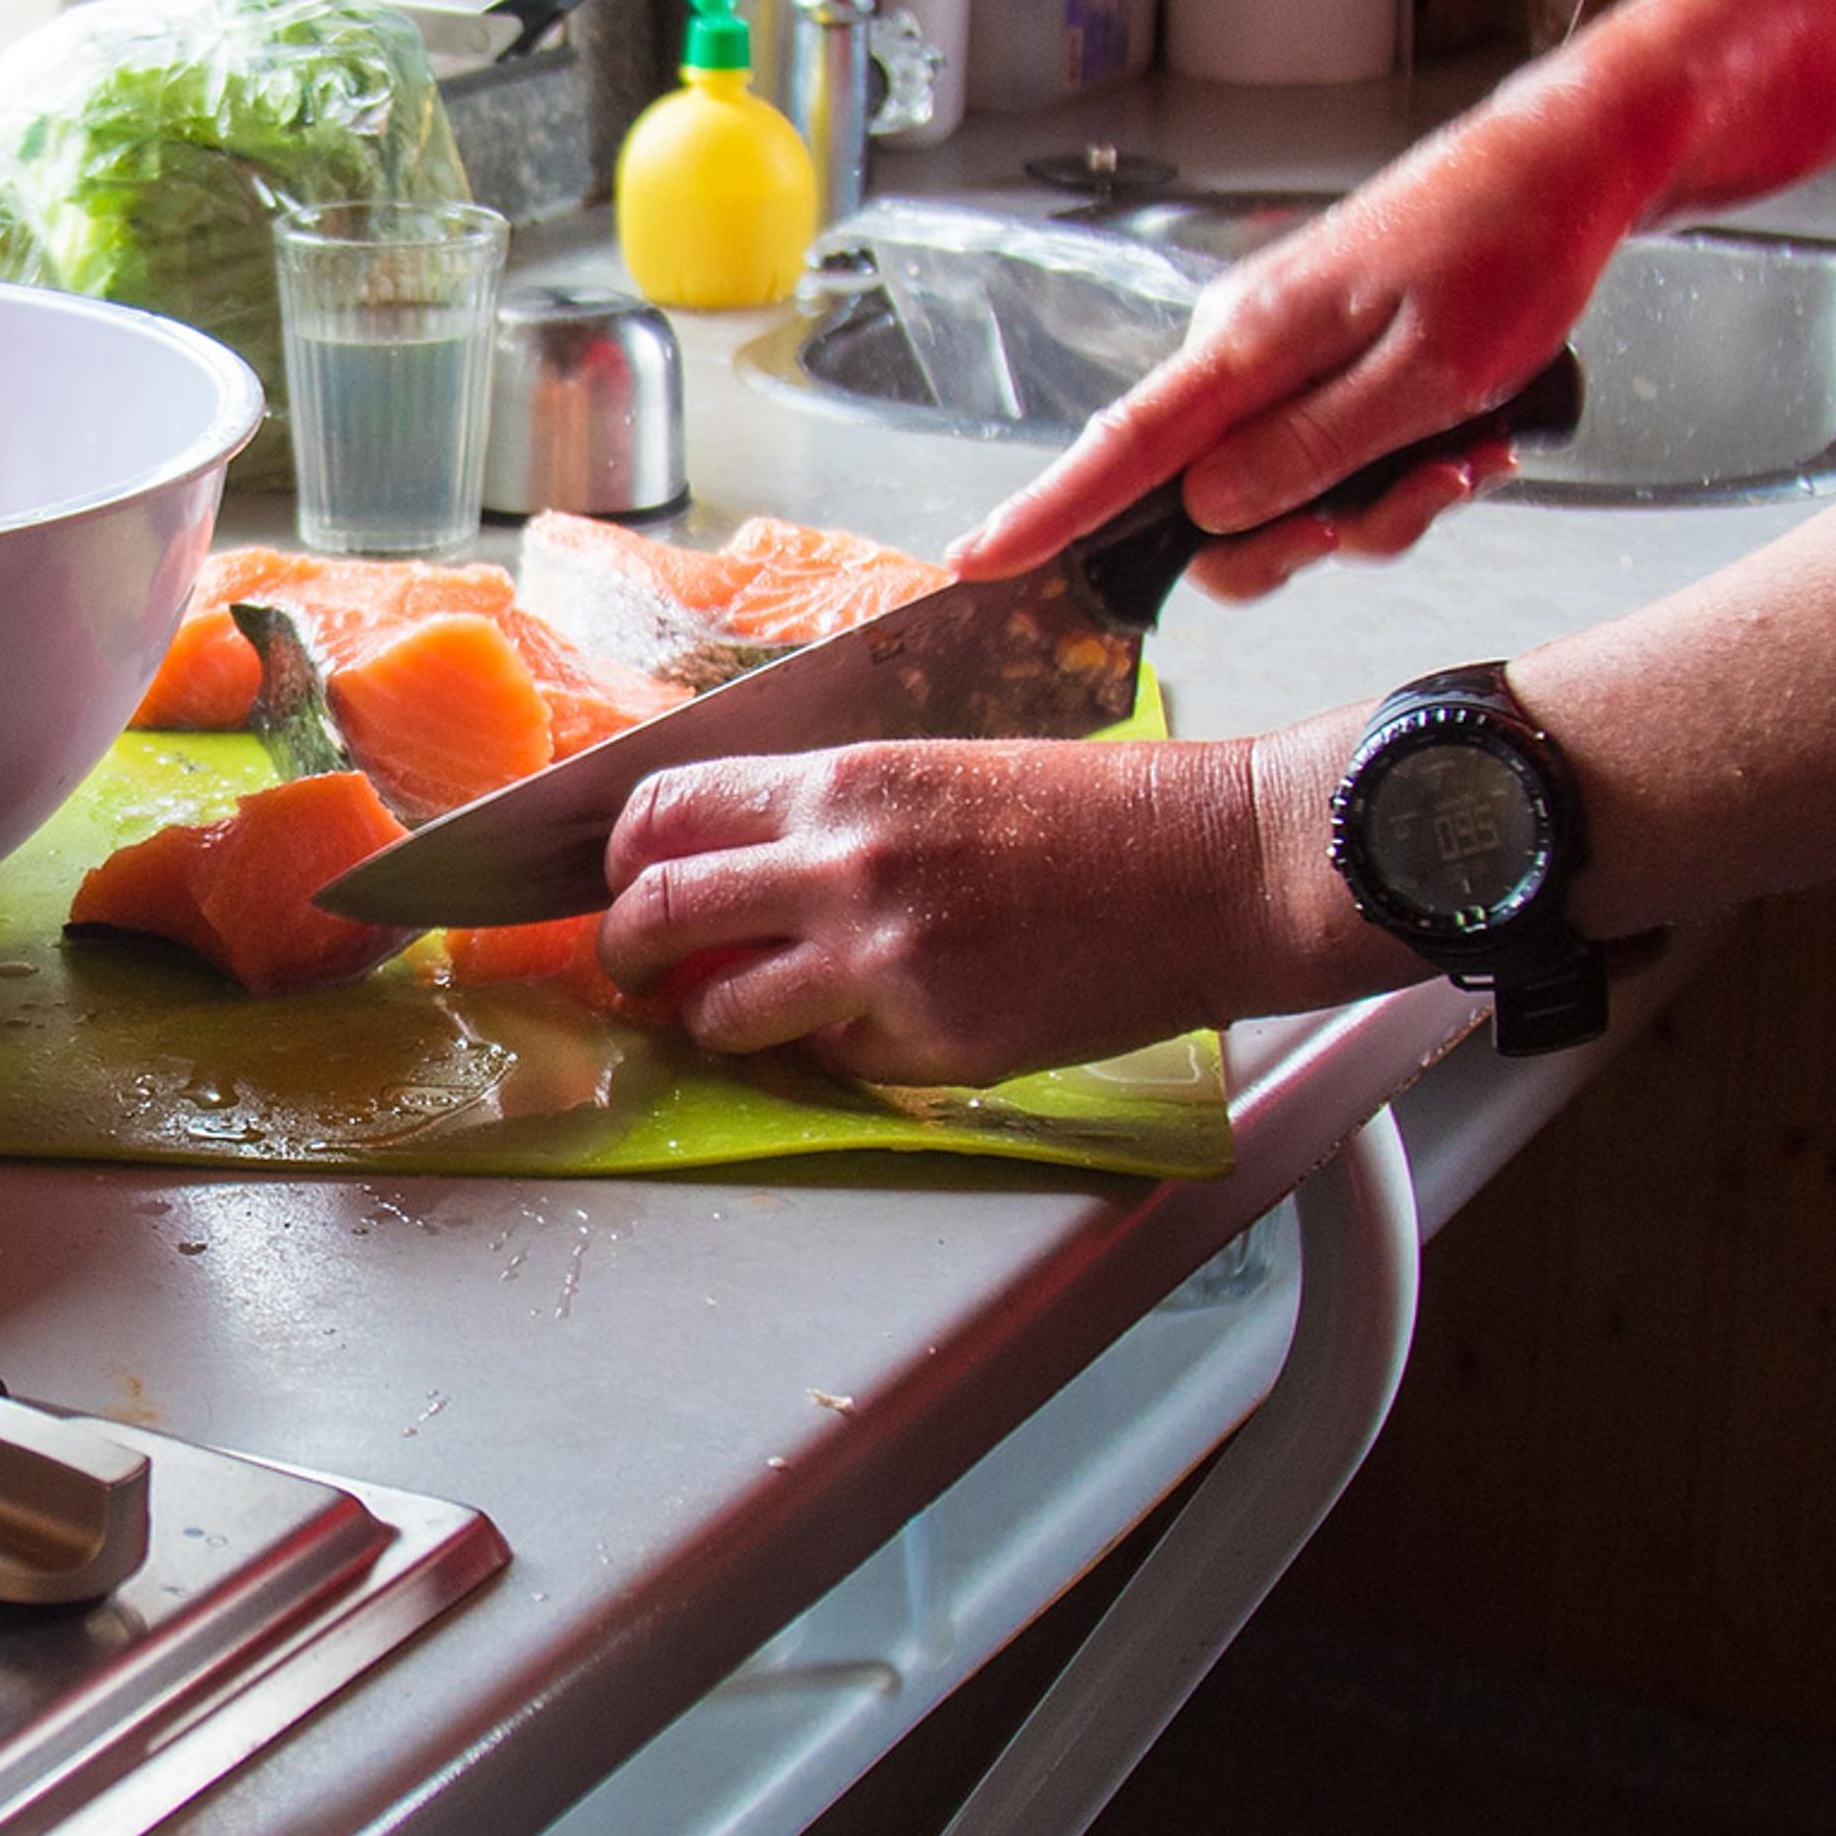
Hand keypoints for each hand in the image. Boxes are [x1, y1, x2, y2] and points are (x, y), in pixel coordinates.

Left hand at [595, 737, 1281, 1083]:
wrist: (1211, 867)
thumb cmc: (1093, 814)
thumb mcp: (940, 772)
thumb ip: (832, 820)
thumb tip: (738, 871)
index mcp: (842, 784)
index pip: (663, 809)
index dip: (623, 854)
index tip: (626, 879)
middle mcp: (842, 868)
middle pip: (657, 913)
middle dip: (625, 949)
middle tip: (636, 968)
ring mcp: (882, 964)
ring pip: (721, 1015)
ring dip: (715, 1023)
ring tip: (745, 1016)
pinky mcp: (933, 1044)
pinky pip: (832, 1063)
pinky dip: (836, 1054)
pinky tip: (885, 1026)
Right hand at [952, 80, 1645, 600]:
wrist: (1561, 168)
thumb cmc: (1507, 250)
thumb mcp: (1430, 378)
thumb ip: (1313, 452)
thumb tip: (1209, 508)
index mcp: (1251, 344)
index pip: (1125, 446)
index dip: (1048, 511)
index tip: (976, 556)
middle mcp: (1242, 350)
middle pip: (1213, 508)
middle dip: (1313, 538)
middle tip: (1420, 499)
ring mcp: (1277, 359)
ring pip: (1282, 497)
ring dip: (1378, 505)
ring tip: (1466, 453)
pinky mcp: (1315, 366)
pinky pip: (1322, 463)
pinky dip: (1393, 473)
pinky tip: (1465, 441)